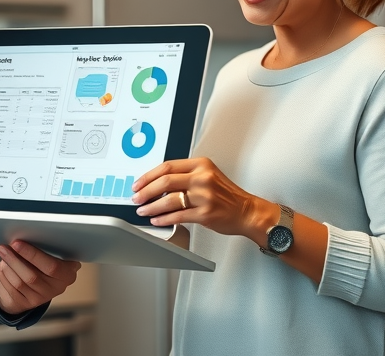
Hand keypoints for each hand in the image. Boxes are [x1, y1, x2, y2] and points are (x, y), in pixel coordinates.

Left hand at [0, 240, 80, 315]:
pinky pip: (12, 289)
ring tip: (2, 253)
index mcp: (67, 274)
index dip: (33, 254)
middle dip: (15, 259)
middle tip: (4, 247)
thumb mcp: (52, 255)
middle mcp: (56, 289)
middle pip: (32, 276)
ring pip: (20, 283)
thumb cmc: (45, 262)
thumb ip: (46, 248)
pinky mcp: (27, 303)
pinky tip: (3, 266)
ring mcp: (41, 298)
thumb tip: (25, 236)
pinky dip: (5, 276)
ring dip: (8, 266)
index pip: (52, 266)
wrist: (39, 284)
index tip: (17, 243)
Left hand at [131, 157, 258, 235]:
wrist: (247, 211)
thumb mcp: (207, 175)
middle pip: (165, 181)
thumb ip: (185, 175)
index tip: (138, 183)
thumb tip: (156, 183)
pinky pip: (178, 216)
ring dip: (152, 207)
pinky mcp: (205, 213)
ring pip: (169, 200)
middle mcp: (202, 178)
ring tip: (143, 210)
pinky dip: (164, 219)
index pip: (167, 166)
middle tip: (136, 198)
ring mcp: (204, 196)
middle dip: (145, 191)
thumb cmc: (227, 195)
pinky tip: (157, 220)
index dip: (148, 176)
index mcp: (200, 165)